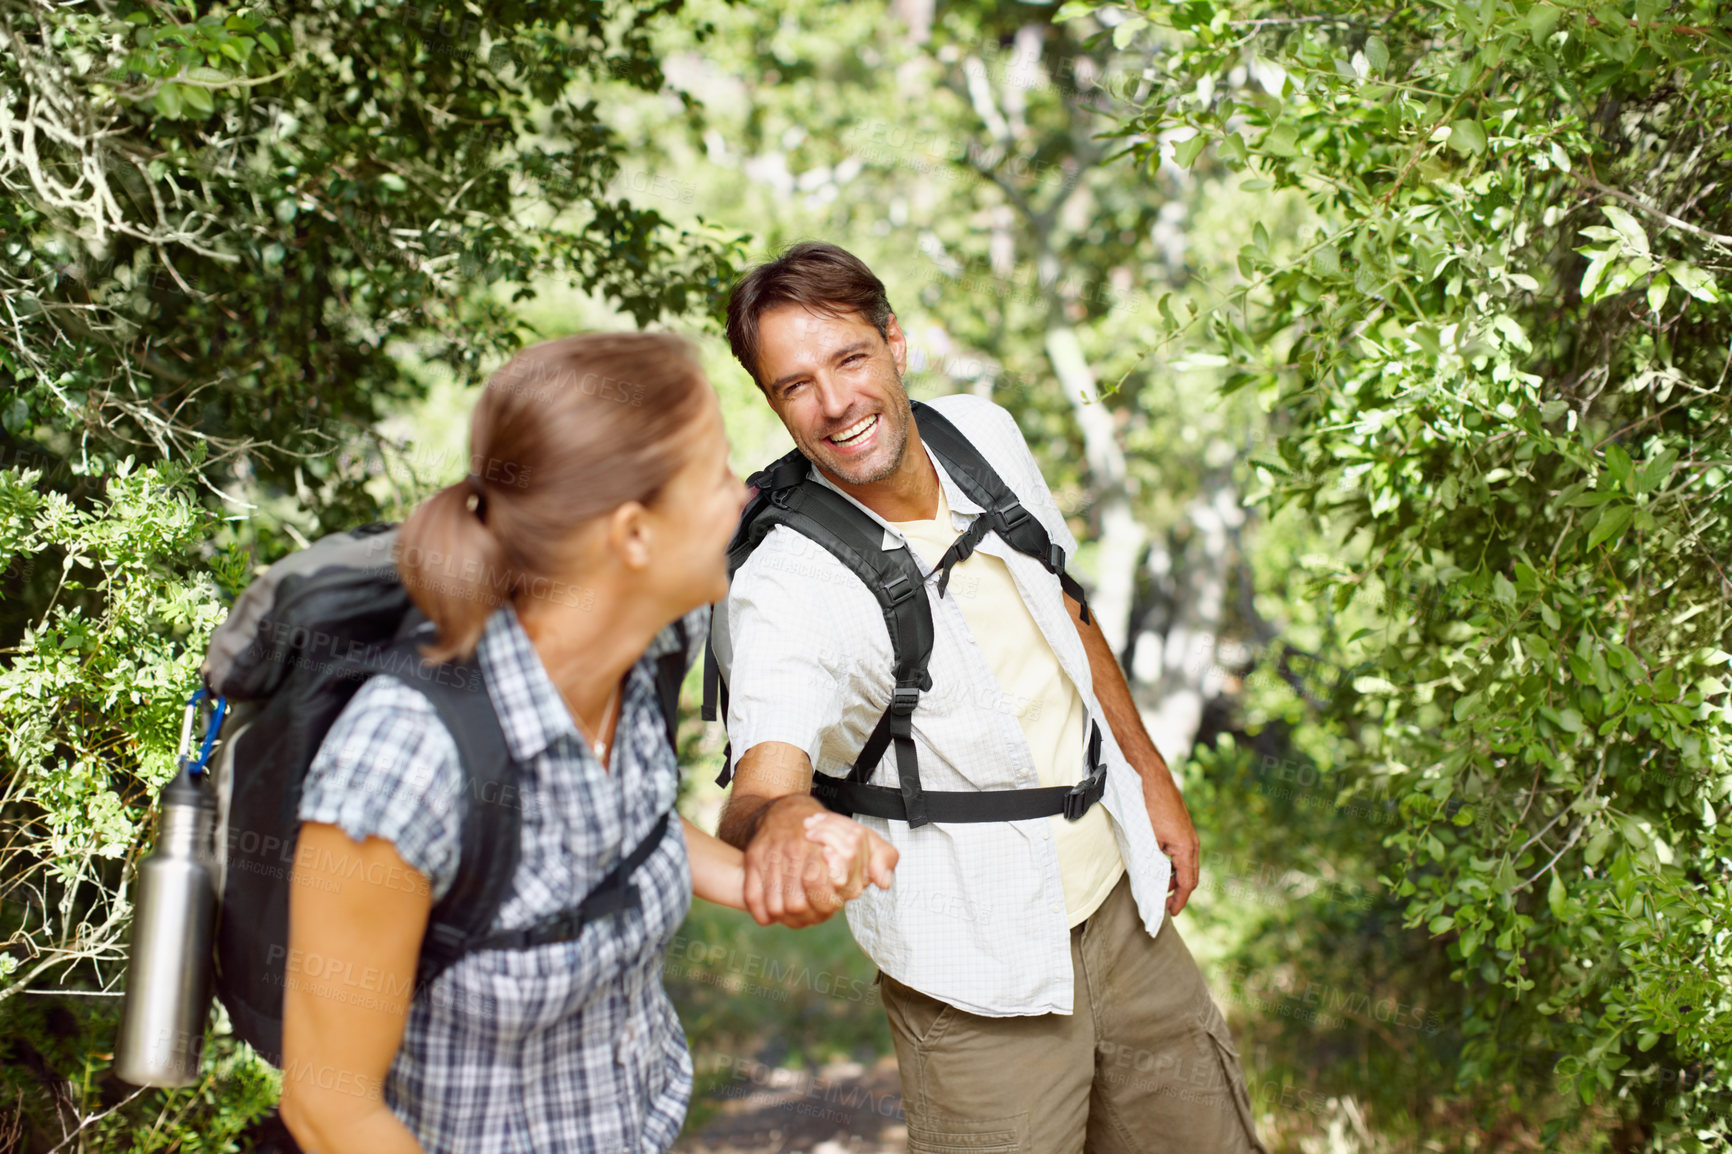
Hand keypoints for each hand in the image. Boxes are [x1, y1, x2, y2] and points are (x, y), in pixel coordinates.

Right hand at [741, 797, 895, 927]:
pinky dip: (763, 912)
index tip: (831, 899)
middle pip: (800, 905)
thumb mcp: (863, 839)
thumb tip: (883, 882)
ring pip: (777, 906)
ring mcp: (773, 855)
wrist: (785, 811)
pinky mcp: (753, 859)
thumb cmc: (827, 832)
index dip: (829, 902)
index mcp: (827, 845)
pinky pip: (753, 898)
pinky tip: (773, 912)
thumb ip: (883, 858)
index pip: (828, 891)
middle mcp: (797, 850)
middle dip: (808, 914)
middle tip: (813, 911)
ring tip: (796, 913)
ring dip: (787, 916)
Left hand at [1141, 773, 1199, 915]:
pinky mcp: (1179, 826)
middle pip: (1189, 875)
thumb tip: (1152, 884)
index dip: (1180, 901)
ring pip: (1185, 863)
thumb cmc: (1148, 806)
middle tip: (1165, 906)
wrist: (1150, 775)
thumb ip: (1152, 864)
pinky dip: (1172, 864)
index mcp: (1186, 848)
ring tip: (1161, 888)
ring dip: (1175, 878)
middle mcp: (1191, 842)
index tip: (1171, 913)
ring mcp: (1187, 833)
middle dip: (1179, 892)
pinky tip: (1159, 865)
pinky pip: (1180, 851)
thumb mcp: (1147, 840)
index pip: (1187, 883)